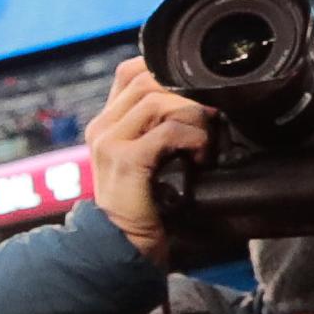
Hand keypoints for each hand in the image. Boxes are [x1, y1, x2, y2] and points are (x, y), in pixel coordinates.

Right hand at [84, 58, 214, 265]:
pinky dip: (192, 139)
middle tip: (210, 116)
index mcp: (106, 122)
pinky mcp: (125, 160)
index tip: (194, 88)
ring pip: (158, 99)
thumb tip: (197, 102)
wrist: (122, 245)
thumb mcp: (146, 158)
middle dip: (187, 93)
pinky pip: (167, 130)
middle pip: (148, 79)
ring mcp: (110, 141)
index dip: (165, 69)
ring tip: (204, 142)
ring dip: (193, 116)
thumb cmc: (144, 204)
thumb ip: (157, 129)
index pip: (130, 71)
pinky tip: (199, 157)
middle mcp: (102, 126)